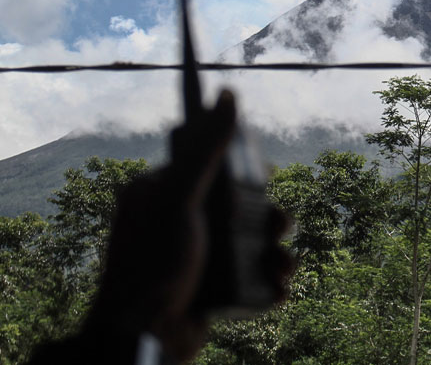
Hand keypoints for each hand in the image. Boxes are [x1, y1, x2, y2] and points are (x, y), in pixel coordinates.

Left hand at [84, 89, 292, 361]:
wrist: (147, 337)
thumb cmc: (153, 264)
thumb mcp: (180, 199)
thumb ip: (206, 149)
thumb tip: (227, 94)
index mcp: (164, 193)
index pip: (211, 165)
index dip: (242, 168)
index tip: (263, 172)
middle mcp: (183, 221)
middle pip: (243, 205)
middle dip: (268, 217)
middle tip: (278, 226)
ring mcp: (201, 256)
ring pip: (255, 242)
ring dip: (276, 253)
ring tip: (281, 266)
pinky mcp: (215, 288)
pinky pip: (255, 276)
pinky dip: (271, 281)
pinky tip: (276, 287)